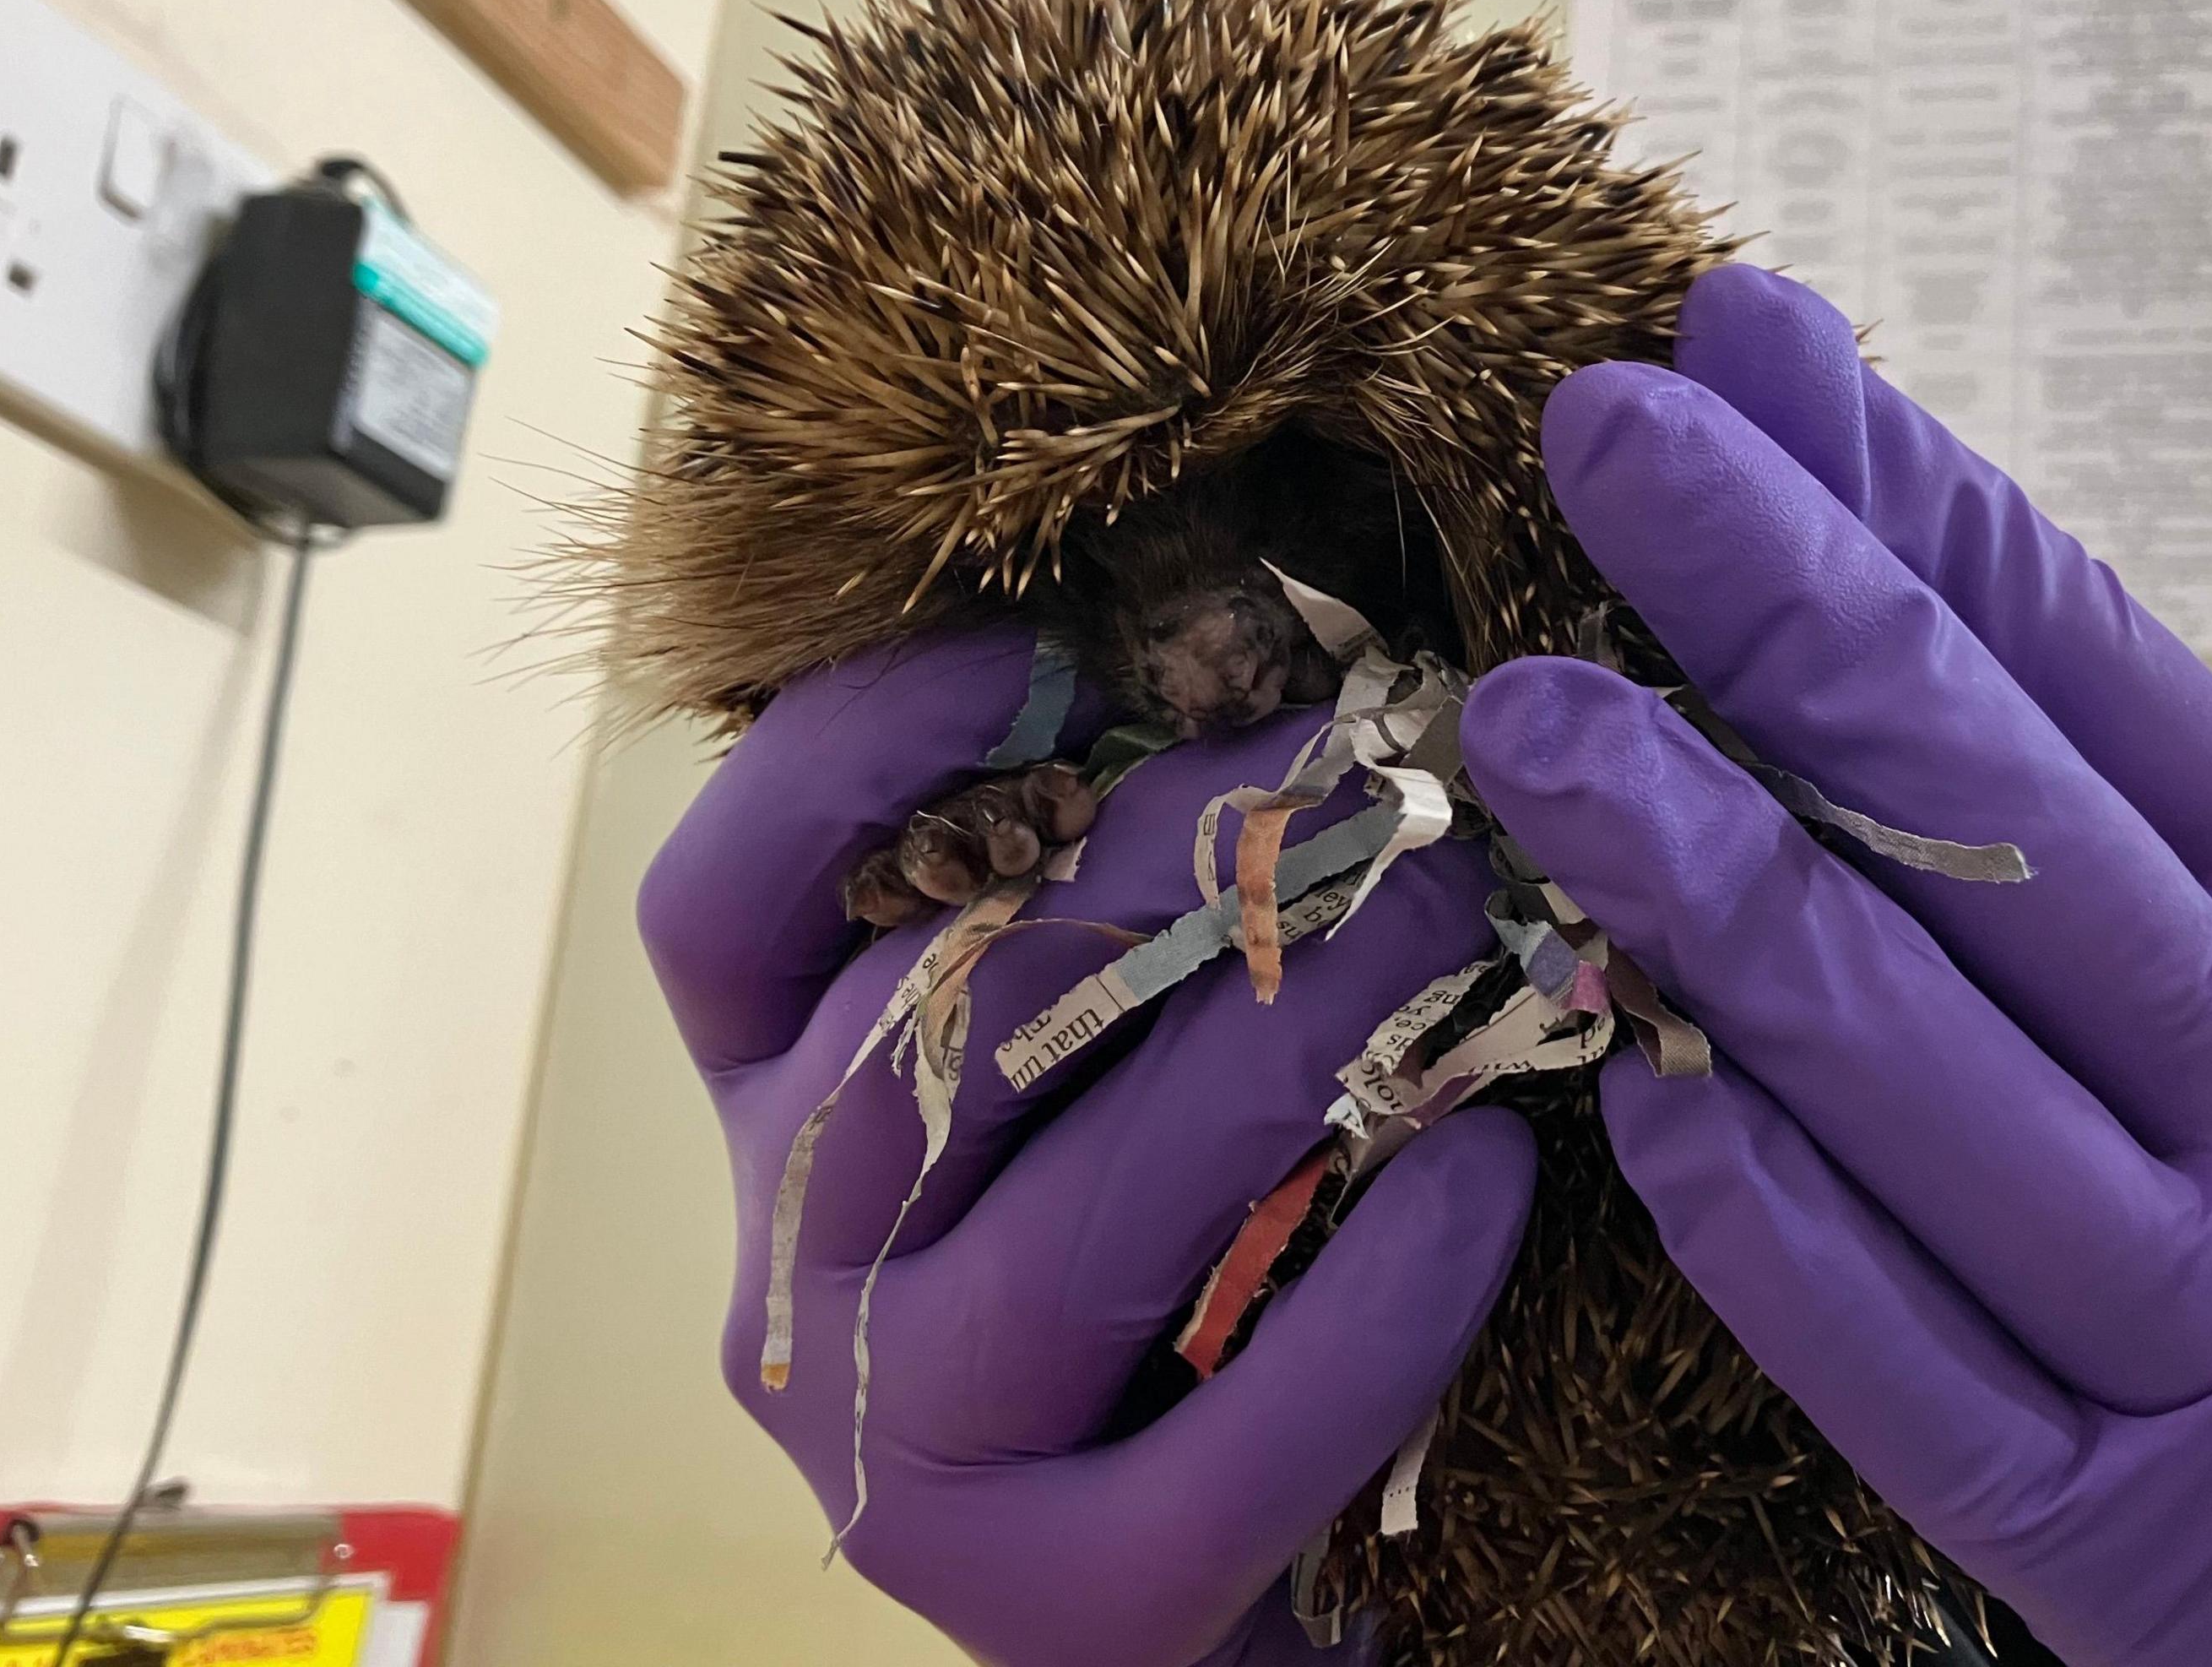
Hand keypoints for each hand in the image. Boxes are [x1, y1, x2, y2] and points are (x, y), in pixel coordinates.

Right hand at [639, 627, 1534, 1666]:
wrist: (1232, 1556)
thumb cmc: (1182, 1234)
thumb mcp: (1100, 1043)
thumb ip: (1104, 891)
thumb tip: (1259, 663)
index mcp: (778, 1106)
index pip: (723, 912)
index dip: (857, 754)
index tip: (1047, 641)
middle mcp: (798, 1276)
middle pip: (937, 1037)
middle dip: (1186, 877)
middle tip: (1392, 782)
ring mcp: (906, 1461)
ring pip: (1076, 1231)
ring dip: (1291, 1055)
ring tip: (1460, 934)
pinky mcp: (1059, 1602)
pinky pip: (1223, 1446)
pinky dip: (1375, 1301)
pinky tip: (1488, 1175)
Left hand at [1457, 265, 2211, 1665]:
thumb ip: (2172, 855)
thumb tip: (1928, 623)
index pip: (2089, 667)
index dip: (1898, 498)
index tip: (1735, 347)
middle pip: (1989, 818)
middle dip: (1782, 611)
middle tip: (1608, 436)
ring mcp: (2194, 1322)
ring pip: (1912, 1069)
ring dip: (1705, 876)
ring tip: (1537, 721)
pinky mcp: (2120, 1535)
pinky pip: (1905, 1366)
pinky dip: (1768, 1224)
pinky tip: (1638, 1085)